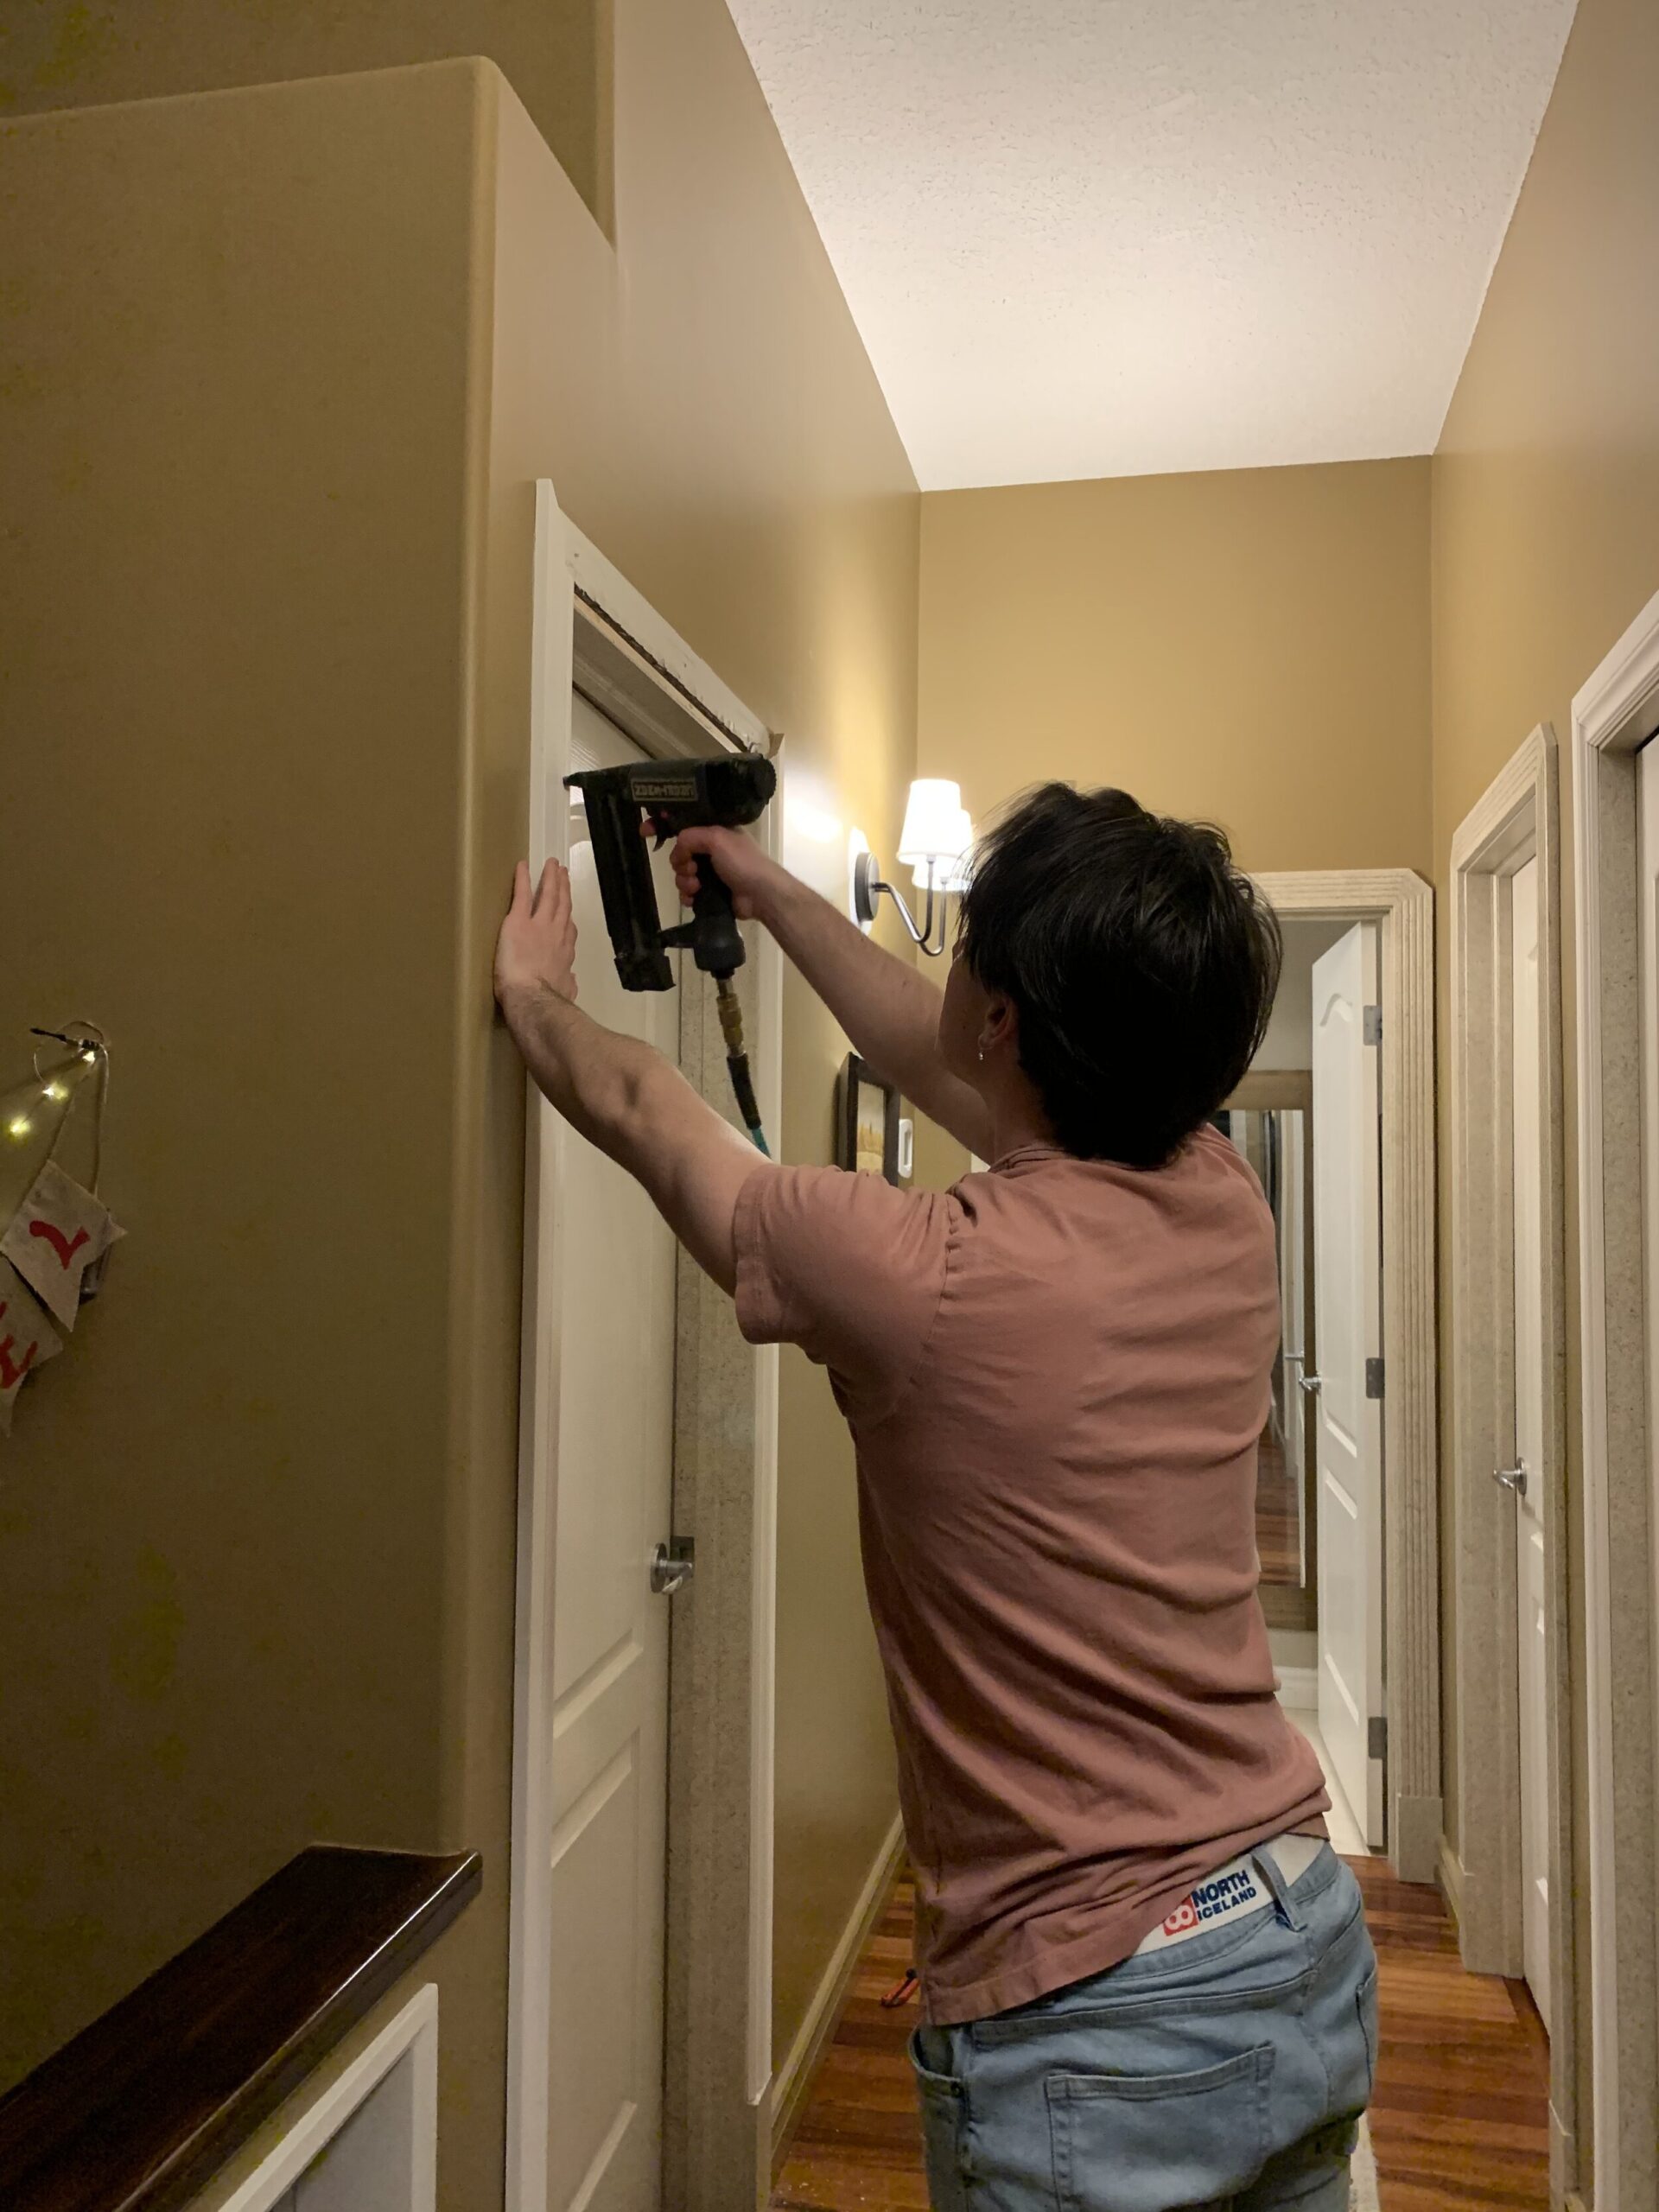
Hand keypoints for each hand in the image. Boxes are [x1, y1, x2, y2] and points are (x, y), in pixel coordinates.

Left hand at [496, 859, 577, 1005]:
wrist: (534, 997)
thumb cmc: (549, 1000)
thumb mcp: (566, 993)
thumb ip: (568, 985)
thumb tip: (572, 983)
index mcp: (564, 955)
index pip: (568, 932)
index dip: (568, 919)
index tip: (568, 913)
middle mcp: (556, 935)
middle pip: (563, 906)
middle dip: (564, 889)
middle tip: (564, 874)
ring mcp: (539, 925)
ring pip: (549, 896)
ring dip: (551, 879)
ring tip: (552, 865)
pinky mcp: (518, 921)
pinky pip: (522, 894)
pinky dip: (523, 879)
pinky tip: (522, 866)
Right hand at [668, 825, 781, 921]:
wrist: (761, 895)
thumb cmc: (742, 862)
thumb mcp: (717, 838)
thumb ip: (690, 837)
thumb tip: (677, 851)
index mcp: (717, 834)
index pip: (688, 835)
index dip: (680, 844)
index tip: (677, 850)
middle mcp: (714, 853)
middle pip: (683, 857)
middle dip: (682, 866)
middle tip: (692, 871)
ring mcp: (712, 875)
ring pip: (684, 876)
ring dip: (684, 883)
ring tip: (696, 888)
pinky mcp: (711, 895)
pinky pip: (689, 894)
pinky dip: (687, 897)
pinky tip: (692, 900)